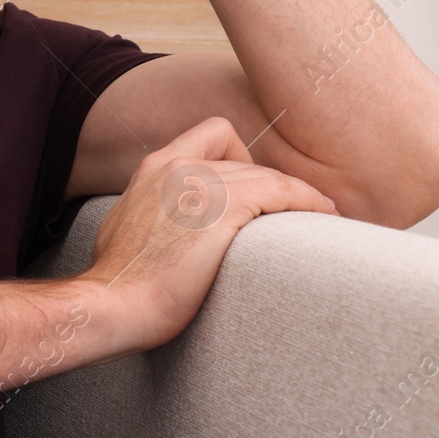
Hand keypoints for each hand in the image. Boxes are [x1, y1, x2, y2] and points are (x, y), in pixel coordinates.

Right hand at [81, 115, 338, 354]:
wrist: (112, 304)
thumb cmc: (119, 280)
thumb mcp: (127, 224)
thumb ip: (154, 207)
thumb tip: (172, 222)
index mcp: (156, 166)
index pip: (214, 134)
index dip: (241, 157)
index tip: (252, 191)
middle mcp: (180, 167)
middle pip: (249, 162)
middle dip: (274, 188)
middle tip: (296, 214)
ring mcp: (201, 187)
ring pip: (270, 177)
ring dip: (298, 197)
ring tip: (323, 215)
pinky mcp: (223, 212)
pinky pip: (283, 193)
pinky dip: (308, 202)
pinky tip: (325, 216)